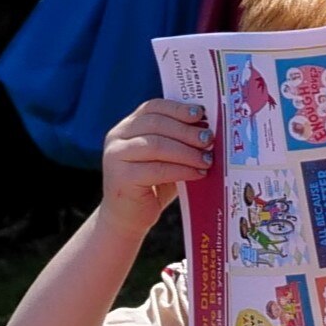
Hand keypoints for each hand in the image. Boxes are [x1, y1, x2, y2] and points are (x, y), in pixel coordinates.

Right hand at [98, 95, 216, 218]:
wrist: (128, 217)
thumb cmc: (152, 185)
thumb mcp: (165, 158)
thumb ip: (177, 142)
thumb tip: (208, 130)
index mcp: (127, 127)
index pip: (152, 107)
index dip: (177, 108)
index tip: (200, 114)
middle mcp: (117, 137)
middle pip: (156, 124)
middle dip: (186, 131)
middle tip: (209, 139)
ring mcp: (115, 157)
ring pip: (156, 145)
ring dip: (187, 151)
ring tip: (207, 159)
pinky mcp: (121, 178)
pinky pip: (157, 170)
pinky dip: (182, 170)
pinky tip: (198, 174)